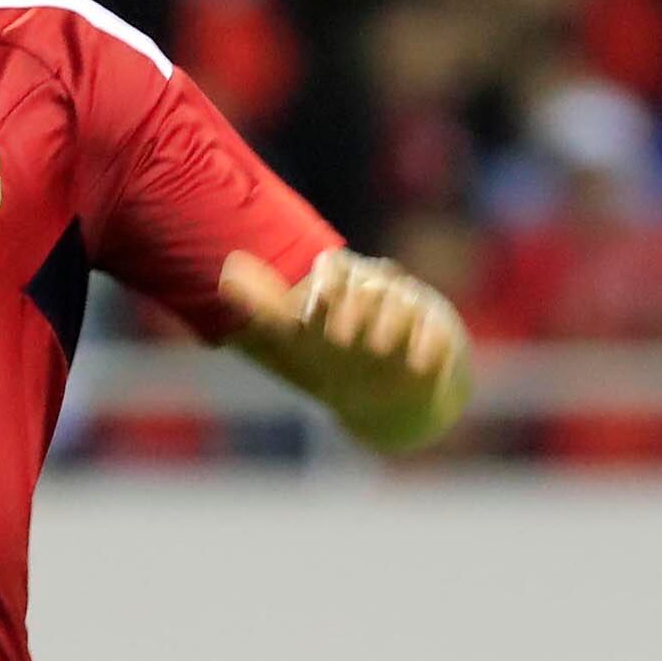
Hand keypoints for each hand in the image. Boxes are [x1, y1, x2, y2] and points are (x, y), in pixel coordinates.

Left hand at [219, 246, 465, 386]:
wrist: (388, 389)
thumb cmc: (334, 351)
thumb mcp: (296, 333)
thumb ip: (262, 304)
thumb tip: (225, 271)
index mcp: (342, 284)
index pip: (333, 270)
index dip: (324, 286)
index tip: (311, 308)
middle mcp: (376, 290)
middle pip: (367, 286)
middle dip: (354, 306)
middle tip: (338, 336)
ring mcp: (408, 310)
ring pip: (401, 304)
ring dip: (388, 323)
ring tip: (373, 347)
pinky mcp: (436, 333)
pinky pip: (433, 333)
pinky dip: (425, 347)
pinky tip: (415, 365)